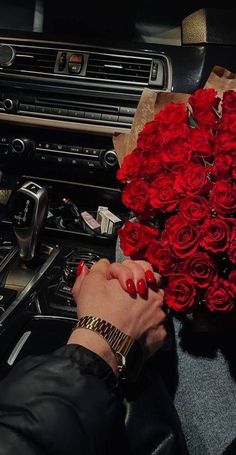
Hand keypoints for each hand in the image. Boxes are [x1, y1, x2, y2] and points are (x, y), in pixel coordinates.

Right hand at [68, 259, 165, 374]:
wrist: (104, 344)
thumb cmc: (98, 311)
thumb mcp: (91, 282)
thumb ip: (100, 268)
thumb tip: (103, 264)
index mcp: (144, 281)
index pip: (145, 268)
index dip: (131, 273)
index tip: (121, 283)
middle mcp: (157, 298)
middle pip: (154, 288)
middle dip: (143, 290)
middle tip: (127, 298)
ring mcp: (161, 319)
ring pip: (157, 309)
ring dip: (147, 310)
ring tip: (129, 317)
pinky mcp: (160, 338)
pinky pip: (157, 330)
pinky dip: (148, 330)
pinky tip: (134, 332)